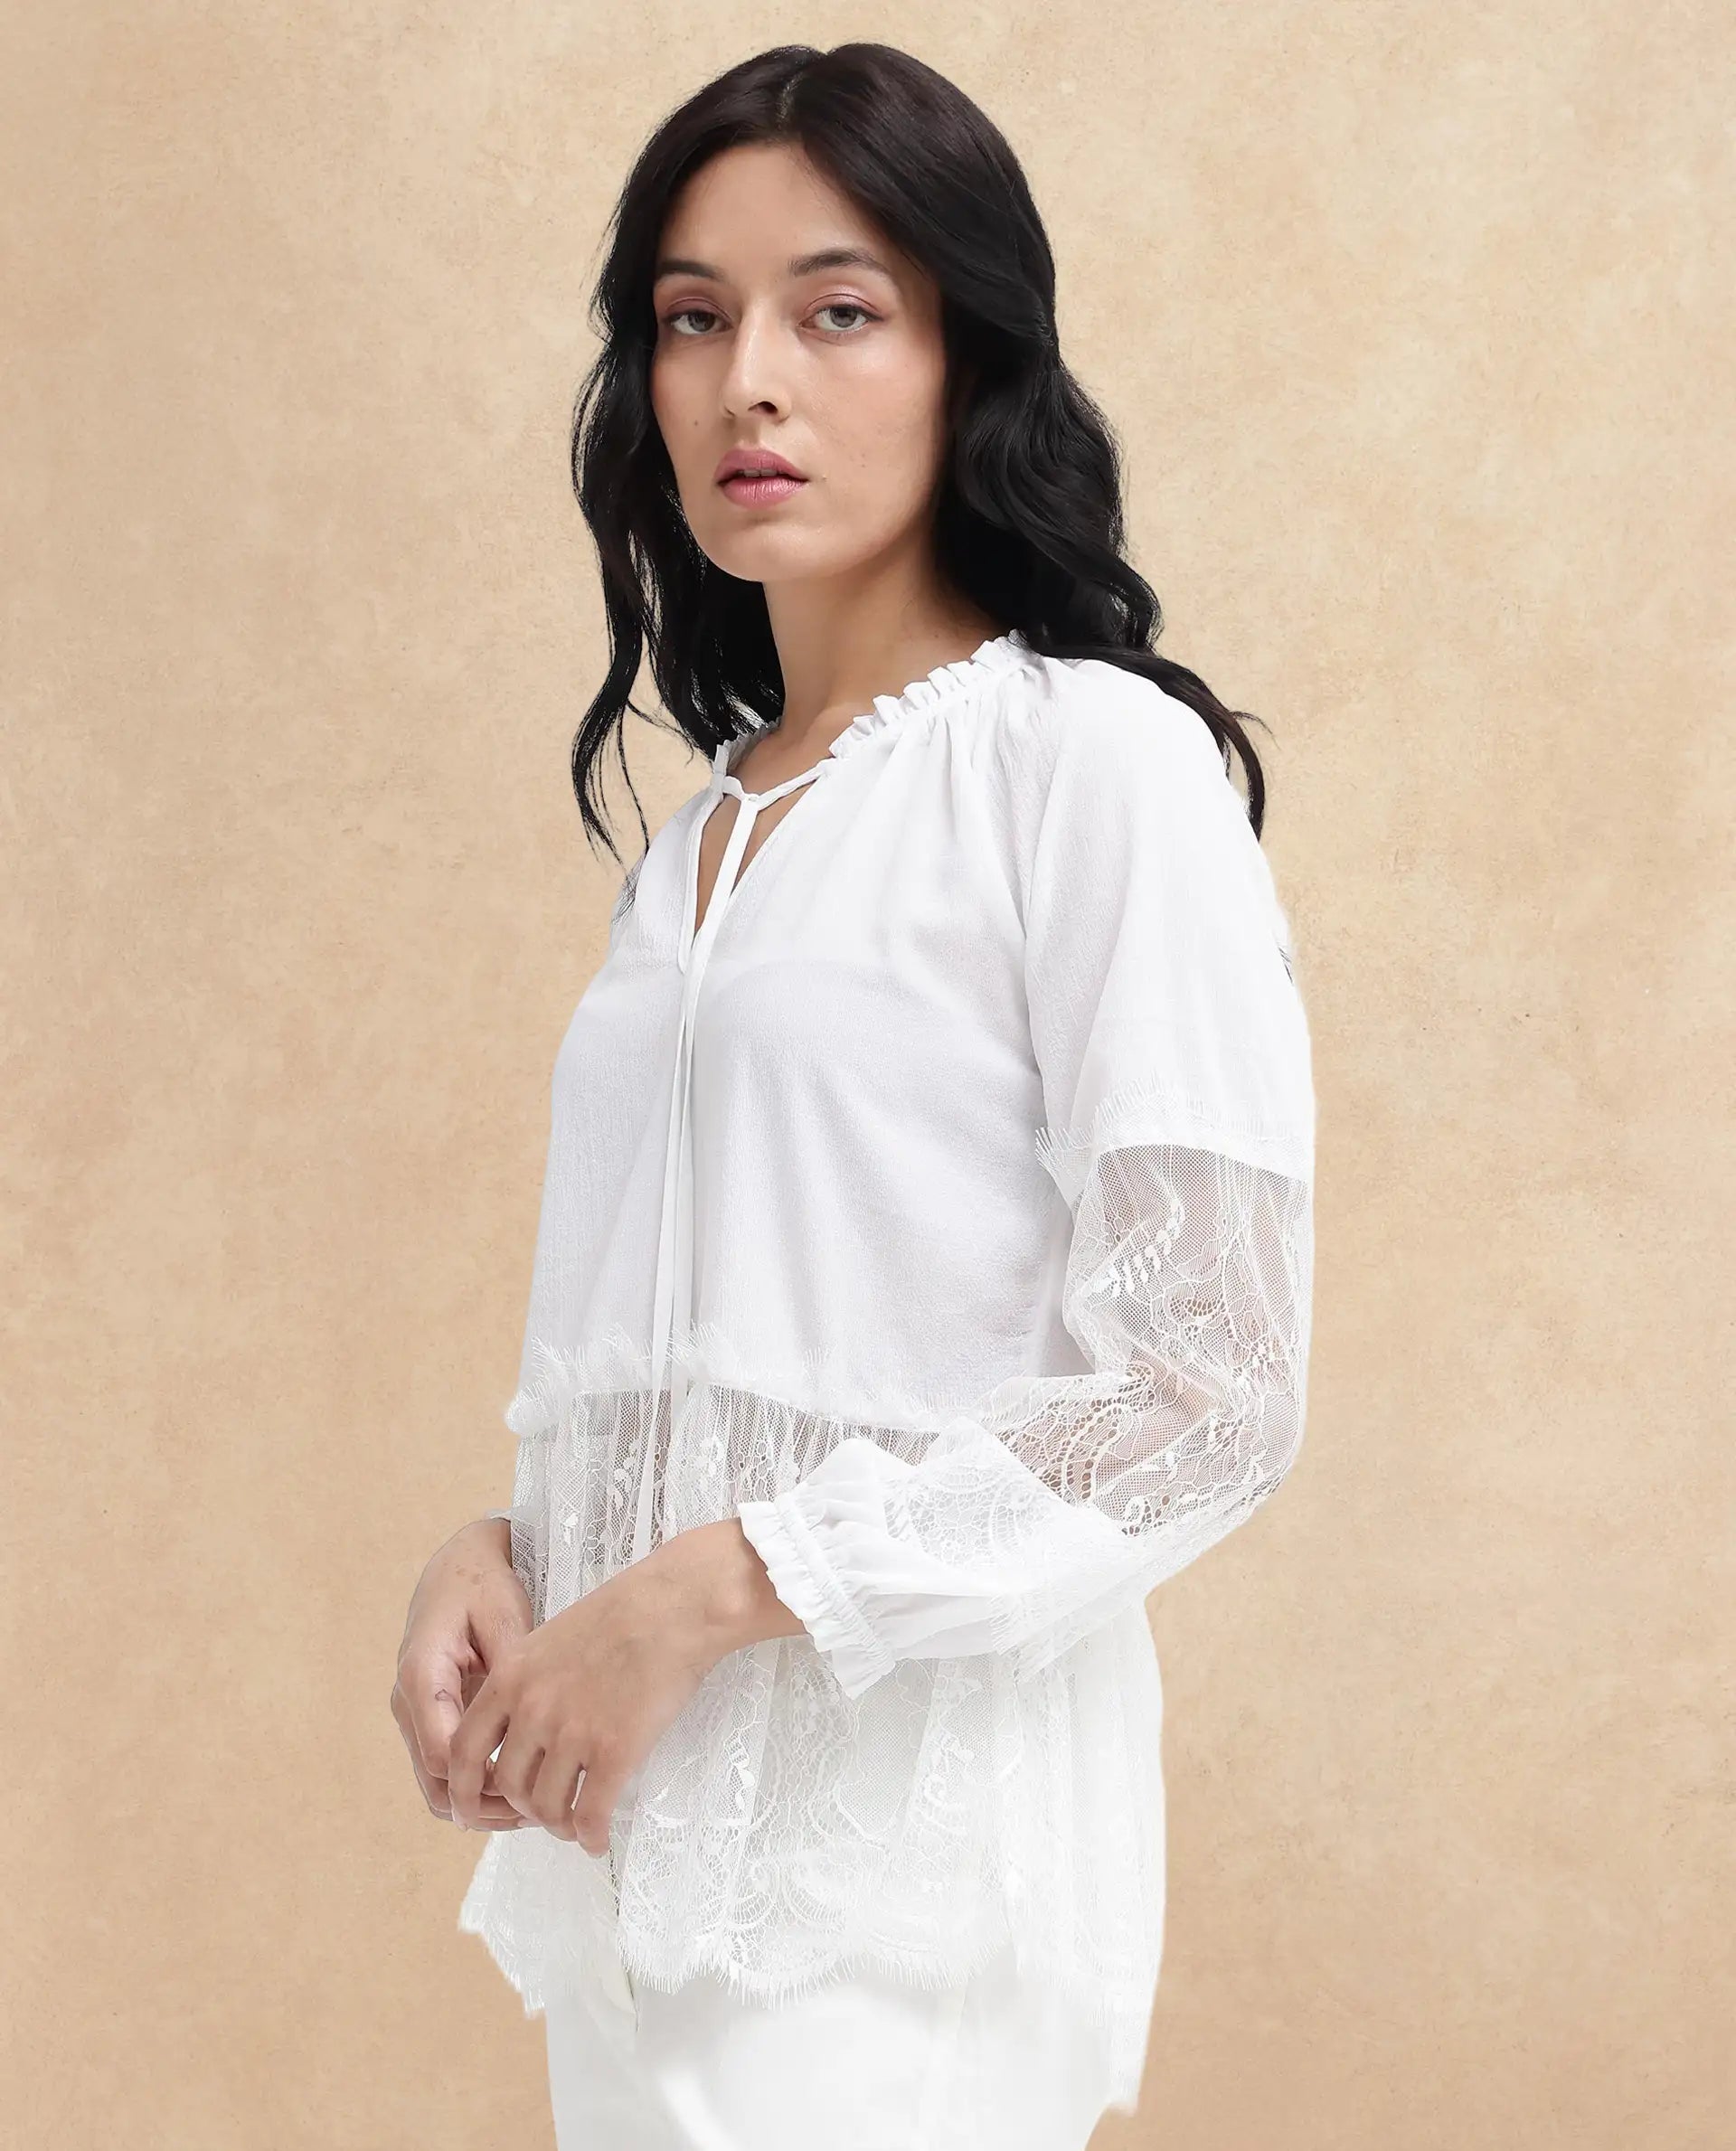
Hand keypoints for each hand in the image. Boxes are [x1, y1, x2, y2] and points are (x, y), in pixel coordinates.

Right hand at [391, 1516, 533, 1830]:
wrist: (460, 1568)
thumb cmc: (484, 1587)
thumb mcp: (504, 1618)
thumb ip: (512, 1671)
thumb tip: (530, 1727)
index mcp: (421, 1674)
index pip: (445, 1754)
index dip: (487, 1783)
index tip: (534, 1787)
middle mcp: (408, 1702)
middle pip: (437, 1782)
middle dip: (486, 1805)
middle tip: (539, 1812)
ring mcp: (413, 1715)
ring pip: (436, 1786)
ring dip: (480, 1805)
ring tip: (533, 1808)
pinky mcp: (428, 1720)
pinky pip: (444, 1770)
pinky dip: (475, 1788)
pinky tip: (519, 1789)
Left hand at [445, 1523, 769, 1855]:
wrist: (674, 1606)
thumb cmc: (622, 1613)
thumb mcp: (552, 1639)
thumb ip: (527, 1683)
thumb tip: (523, 1728)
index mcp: (511, 1678)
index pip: (464, 1749)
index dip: (465, 1788)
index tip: (471, 1808)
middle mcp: (532, 1710)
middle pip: (508, 1784)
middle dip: (523, 1808)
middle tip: (545, 1811)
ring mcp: (572, 1733)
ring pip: (547, 1807)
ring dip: (558, 1825)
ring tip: (573, 1823)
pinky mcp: (614, 1752)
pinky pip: (589, 1815)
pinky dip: (590, 1837)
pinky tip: (598, 1840)